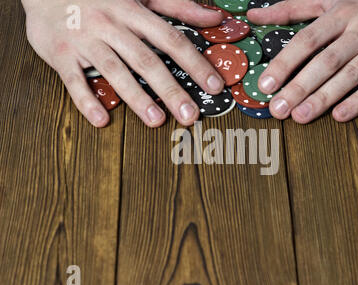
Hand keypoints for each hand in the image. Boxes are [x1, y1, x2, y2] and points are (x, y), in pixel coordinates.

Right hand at [22, 0, 224, 126]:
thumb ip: (178, 6)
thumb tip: (214, 17)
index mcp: (134, 12)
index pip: (172, 40)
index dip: (195, 64)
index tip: (214, 86)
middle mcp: (112, 25)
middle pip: (146, 60)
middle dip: (170, 90)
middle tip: (189, 115)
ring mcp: (86, 40)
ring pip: (114, 71)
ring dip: (136, 97)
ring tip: (156, 120)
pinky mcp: (61, 53)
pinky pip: (73, 80)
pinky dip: (86, 100)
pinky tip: (101, 120)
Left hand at [248, 0, 357, 122]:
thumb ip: (291, 8)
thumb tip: (256, 16)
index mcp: (340, 14)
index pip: (306, 41)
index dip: (284, 64)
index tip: (266, 85)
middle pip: (326, 62)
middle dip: (300, 87)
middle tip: (280, 108)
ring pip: (350, 76)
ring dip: (324, 98)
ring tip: (302, 116)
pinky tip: (341, 115)